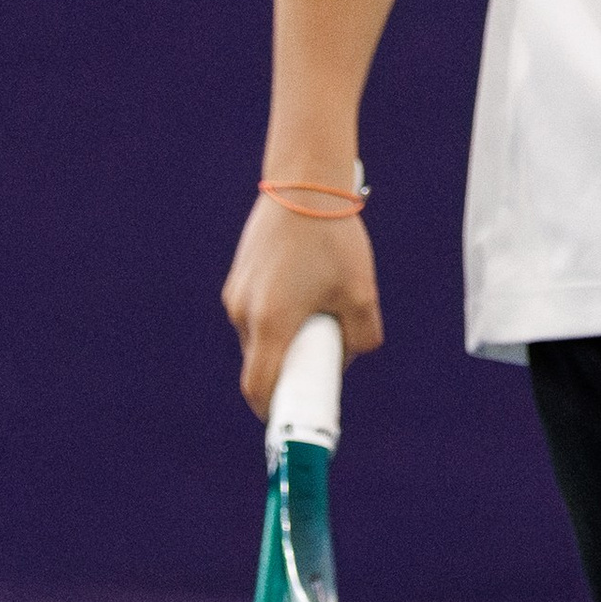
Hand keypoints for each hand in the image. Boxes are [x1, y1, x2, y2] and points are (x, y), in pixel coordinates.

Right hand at [221, 192, 383, 421]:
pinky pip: (255, 311)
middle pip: (261, 362)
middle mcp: (244, 312)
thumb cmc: (334, 240)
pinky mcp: (238, 276)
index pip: (259, 388)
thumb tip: (349, 356)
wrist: (304, 185)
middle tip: (322, 361)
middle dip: (289, 369)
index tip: (291, 416)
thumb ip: (362, 338)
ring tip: (320, 313)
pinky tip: (306, 292)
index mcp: (271, 324)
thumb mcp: (361, 294)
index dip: (273, 410)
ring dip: (284, 339)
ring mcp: (237, 293)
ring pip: (258, 336)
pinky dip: (277, 316)